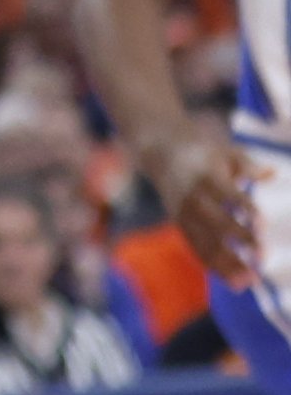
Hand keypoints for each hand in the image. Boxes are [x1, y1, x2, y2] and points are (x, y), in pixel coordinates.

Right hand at [160, 131, 265, 286]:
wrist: (158, 149)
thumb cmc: (203, 153)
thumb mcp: (224, 152)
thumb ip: (248, 165)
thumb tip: (272, 174)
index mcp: (205, 174)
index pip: (226, 193)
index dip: (243, 209)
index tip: (262, 226)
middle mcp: (192, 195)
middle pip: (213, 220)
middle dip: (237, 239)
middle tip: (262, 256)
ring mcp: (183, 211)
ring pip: (203, 239)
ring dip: (226, 262)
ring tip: (249, 280)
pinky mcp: (179, 223)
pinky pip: (195, 247)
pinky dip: (213, 265)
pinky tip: (233, 281)